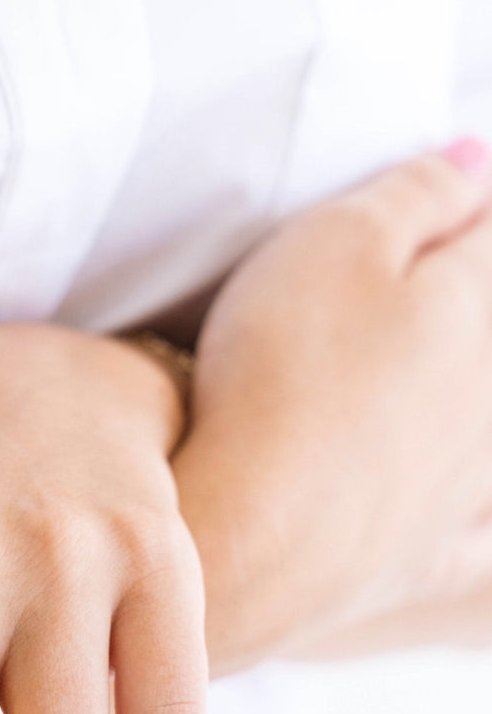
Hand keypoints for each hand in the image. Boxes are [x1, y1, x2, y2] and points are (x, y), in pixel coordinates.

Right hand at [174, 140, 491, 673]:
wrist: (246, 536)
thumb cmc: (277, 377)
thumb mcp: (332, 244)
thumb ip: (416, 194)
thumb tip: (479, 159)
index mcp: (479, 305)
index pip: (490, 237)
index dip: (468, 209)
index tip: (453, 196)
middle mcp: (490, 398)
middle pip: (490, 334)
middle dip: (467, 302)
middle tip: (435, 291)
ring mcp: (467, 484)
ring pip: (491, 432)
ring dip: (477, 405)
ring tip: (448, 385)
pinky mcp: (425, 555)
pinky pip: (483, 545)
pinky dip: (485, 529)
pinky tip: (478, 520)